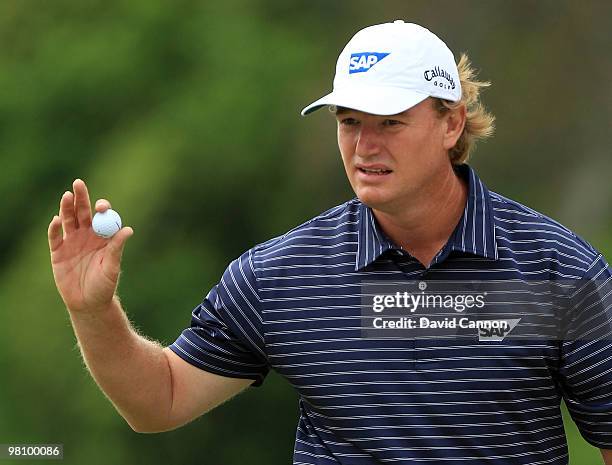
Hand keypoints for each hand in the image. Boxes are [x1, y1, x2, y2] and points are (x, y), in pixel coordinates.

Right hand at [48, 179, 132, 313]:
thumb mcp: (112, 266)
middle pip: (83, 212)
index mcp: (104, 237)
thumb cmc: (105, 285)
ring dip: (66, 208)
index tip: (102, 206)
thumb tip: (128, 230)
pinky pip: (55, 237)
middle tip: (78, 183)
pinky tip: (56, 220)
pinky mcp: (58, 252)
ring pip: (68, 220)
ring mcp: (72, 242)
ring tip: (67, 196)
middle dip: (81, 198)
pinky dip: (54, 228)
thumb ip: (117, 248)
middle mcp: (87, 236)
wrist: (88, 303)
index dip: (101, 209)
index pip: (102, 217)